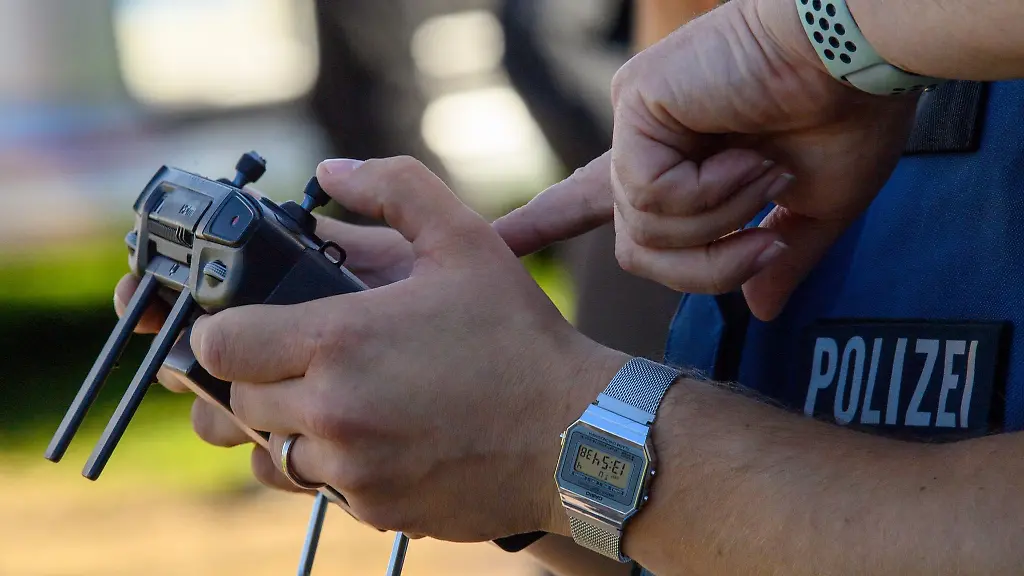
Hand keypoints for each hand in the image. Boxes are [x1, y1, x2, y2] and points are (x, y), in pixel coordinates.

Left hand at [188, 156, 627, 540]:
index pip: (219, 344)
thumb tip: (331, 172)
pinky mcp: (377, 510)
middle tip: (306, 357)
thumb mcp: (465, 240)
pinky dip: (335, 464)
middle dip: (258, 376)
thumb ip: (393, 189)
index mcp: (340, 341)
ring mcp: (352, 470)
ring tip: (341, 400)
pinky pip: (322, 488)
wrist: (578, 436)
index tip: (247, 323)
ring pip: (271, 453)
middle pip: (236, 401)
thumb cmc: (520, 337)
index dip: (223, 329)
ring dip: (289, 426)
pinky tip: (382, 436)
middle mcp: (333, 412)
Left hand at [498, 0, 919, 320]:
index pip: (593, 200)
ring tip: (766, 171)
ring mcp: (637, 121)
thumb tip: (759, 310)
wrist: (863, 56)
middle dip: (704, 268)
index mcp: (680, 162)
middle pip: (635, 249)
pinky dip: (709, 194)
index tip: (499, 241)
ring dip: (720, 221)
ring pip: (644, 228)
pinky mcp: (636, 103)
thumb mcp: (815, 208)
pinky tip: (745, 156)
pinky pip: (650, 194)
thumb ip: (776, 258)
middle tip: (767, 243)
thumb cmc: (848, 115)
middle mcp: (647, 142)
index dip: (548, 221)